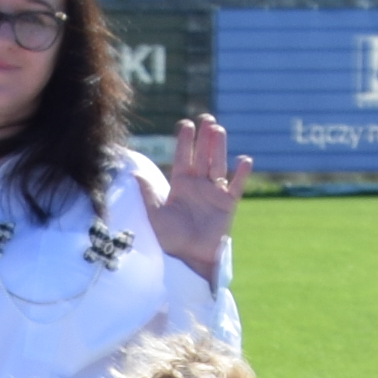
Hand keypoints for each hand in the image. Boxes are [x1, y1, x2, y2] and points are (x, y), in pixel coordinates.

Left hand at [149, 112, 237, 272]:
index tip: (186, 123)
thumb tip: (133, 173)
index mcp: (180, 185)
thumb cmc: (169, 240)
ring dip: (219, 148)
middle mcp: (198, 186)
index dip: (185, 141)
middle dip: (205, 138)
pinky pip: (236, 186)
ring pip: (218, 165)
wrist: (188, 259)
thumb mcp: (154, 215)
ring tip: (218, 130)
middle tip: (207, 119)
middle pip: (203, 156)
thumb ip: (147, 193)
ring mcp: (214, 194)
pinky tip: (244, 159)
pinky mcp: (227, 205)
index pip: (184, 158)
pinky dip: (241, 174)